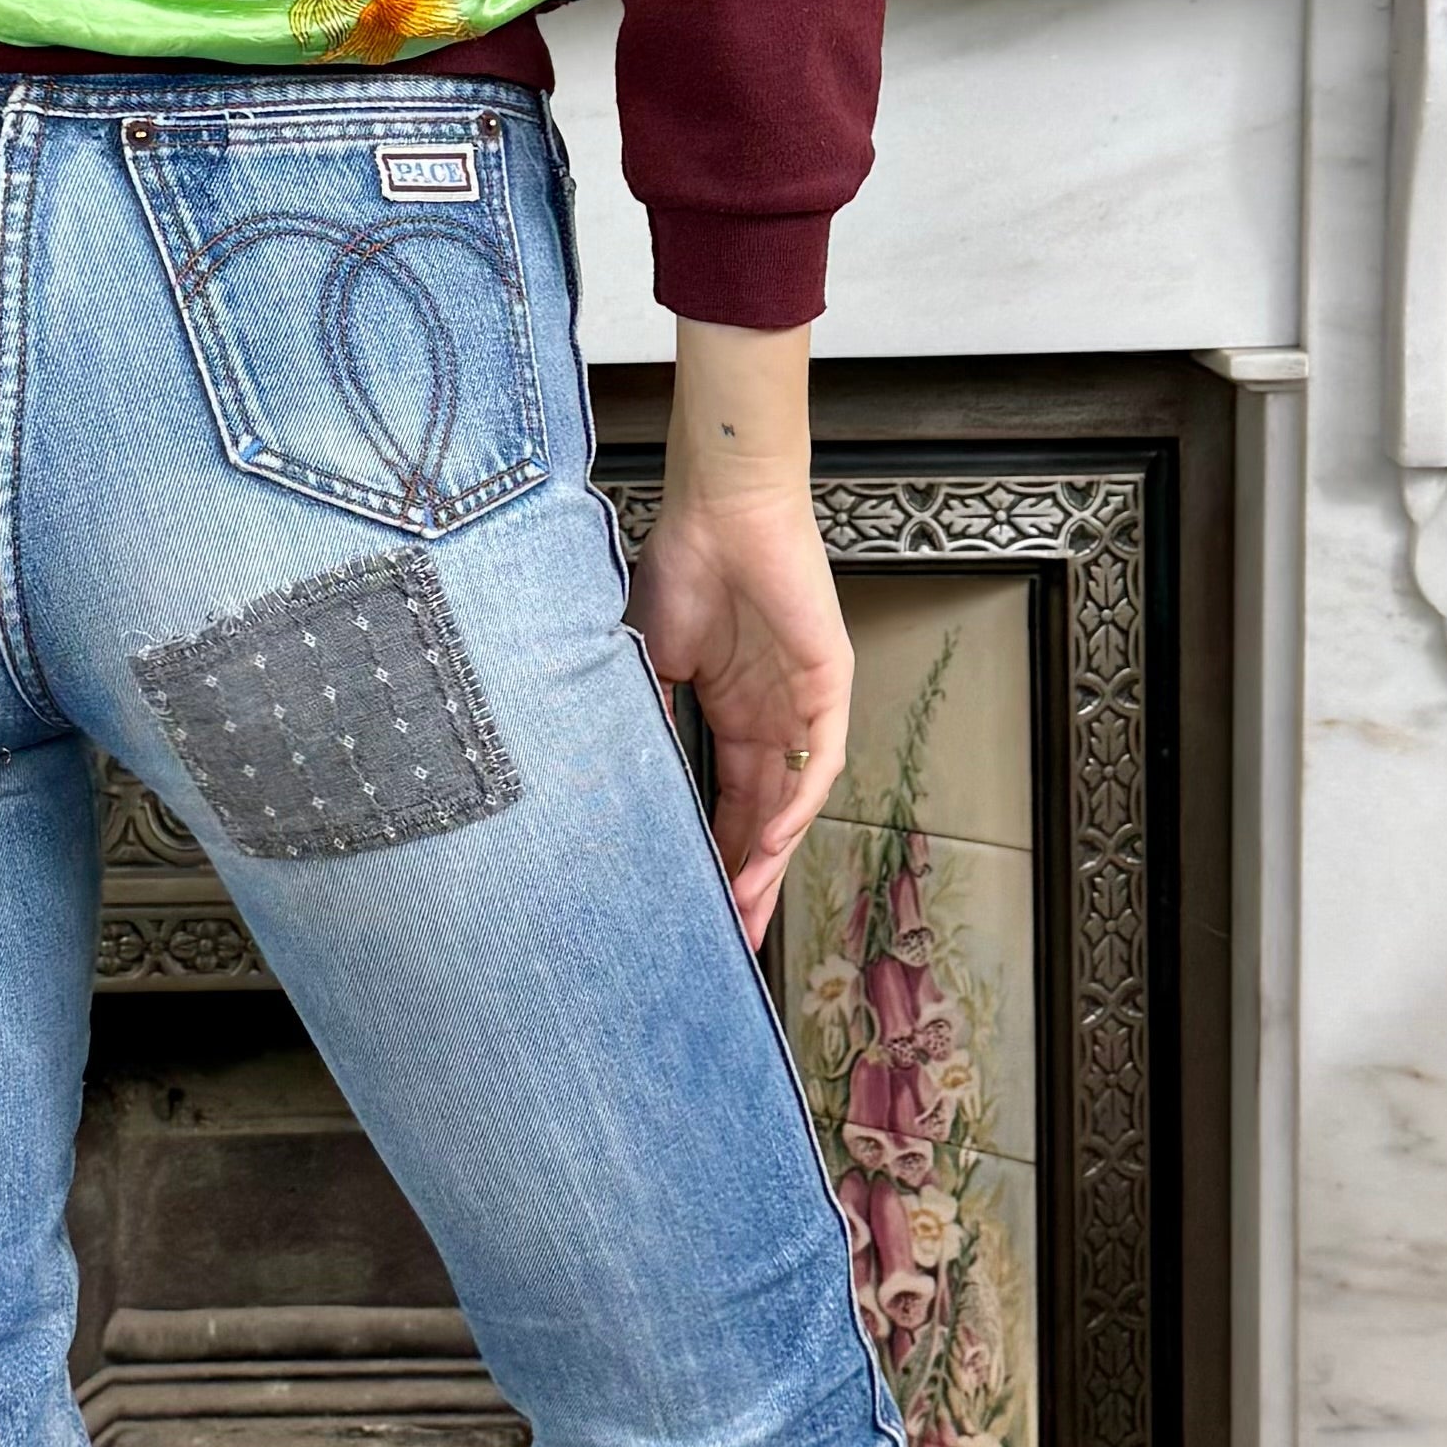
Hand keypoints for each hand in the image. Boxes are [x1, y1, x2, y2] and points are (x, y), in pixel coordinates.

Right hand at [633, 315, 848, 946]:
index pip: (728, 805)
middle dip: (747, 880)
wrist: (719, 507)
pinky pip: (817, 758)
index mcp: (731, 714)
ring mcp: (802, 703)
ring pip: (793, 802)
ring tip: (744, 908)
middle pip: (764, 819)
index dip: (714, 857)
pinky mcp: (829, 681)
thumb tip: (617, 793)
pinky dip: (795, 805)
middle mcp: (772, 718)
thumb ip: (646, 723)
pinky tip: (771, 843)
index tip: (695, 908)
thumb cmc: (680, 569)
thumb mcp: (647, 664)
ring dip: (771, 858)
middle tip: (728, 938)